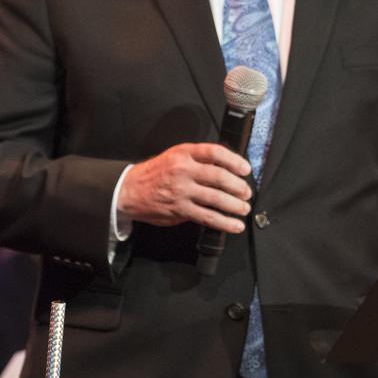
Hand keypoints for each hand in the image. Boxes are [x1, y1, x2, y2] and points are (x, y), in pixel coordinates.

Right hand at [117, 143, 251, 232]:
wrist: (130, 190)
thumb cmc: (155, 173)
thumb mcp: (174, 156)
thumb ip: (197, 160)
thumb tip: (226, 169)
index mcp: (183, 153)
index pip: (215, 152)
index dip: (234, 160)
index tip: (245, 169)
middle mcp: (183, 170)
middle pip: (219, 176)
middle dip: (238, 186)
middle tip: (247, 192)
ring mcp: (181, 191)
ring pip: (216, 198)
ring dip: (235, 205)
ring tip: (244, 208)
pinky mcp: (180, 209)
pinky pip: (207, 216)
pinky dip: (224, 222)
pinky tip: (234, 225)